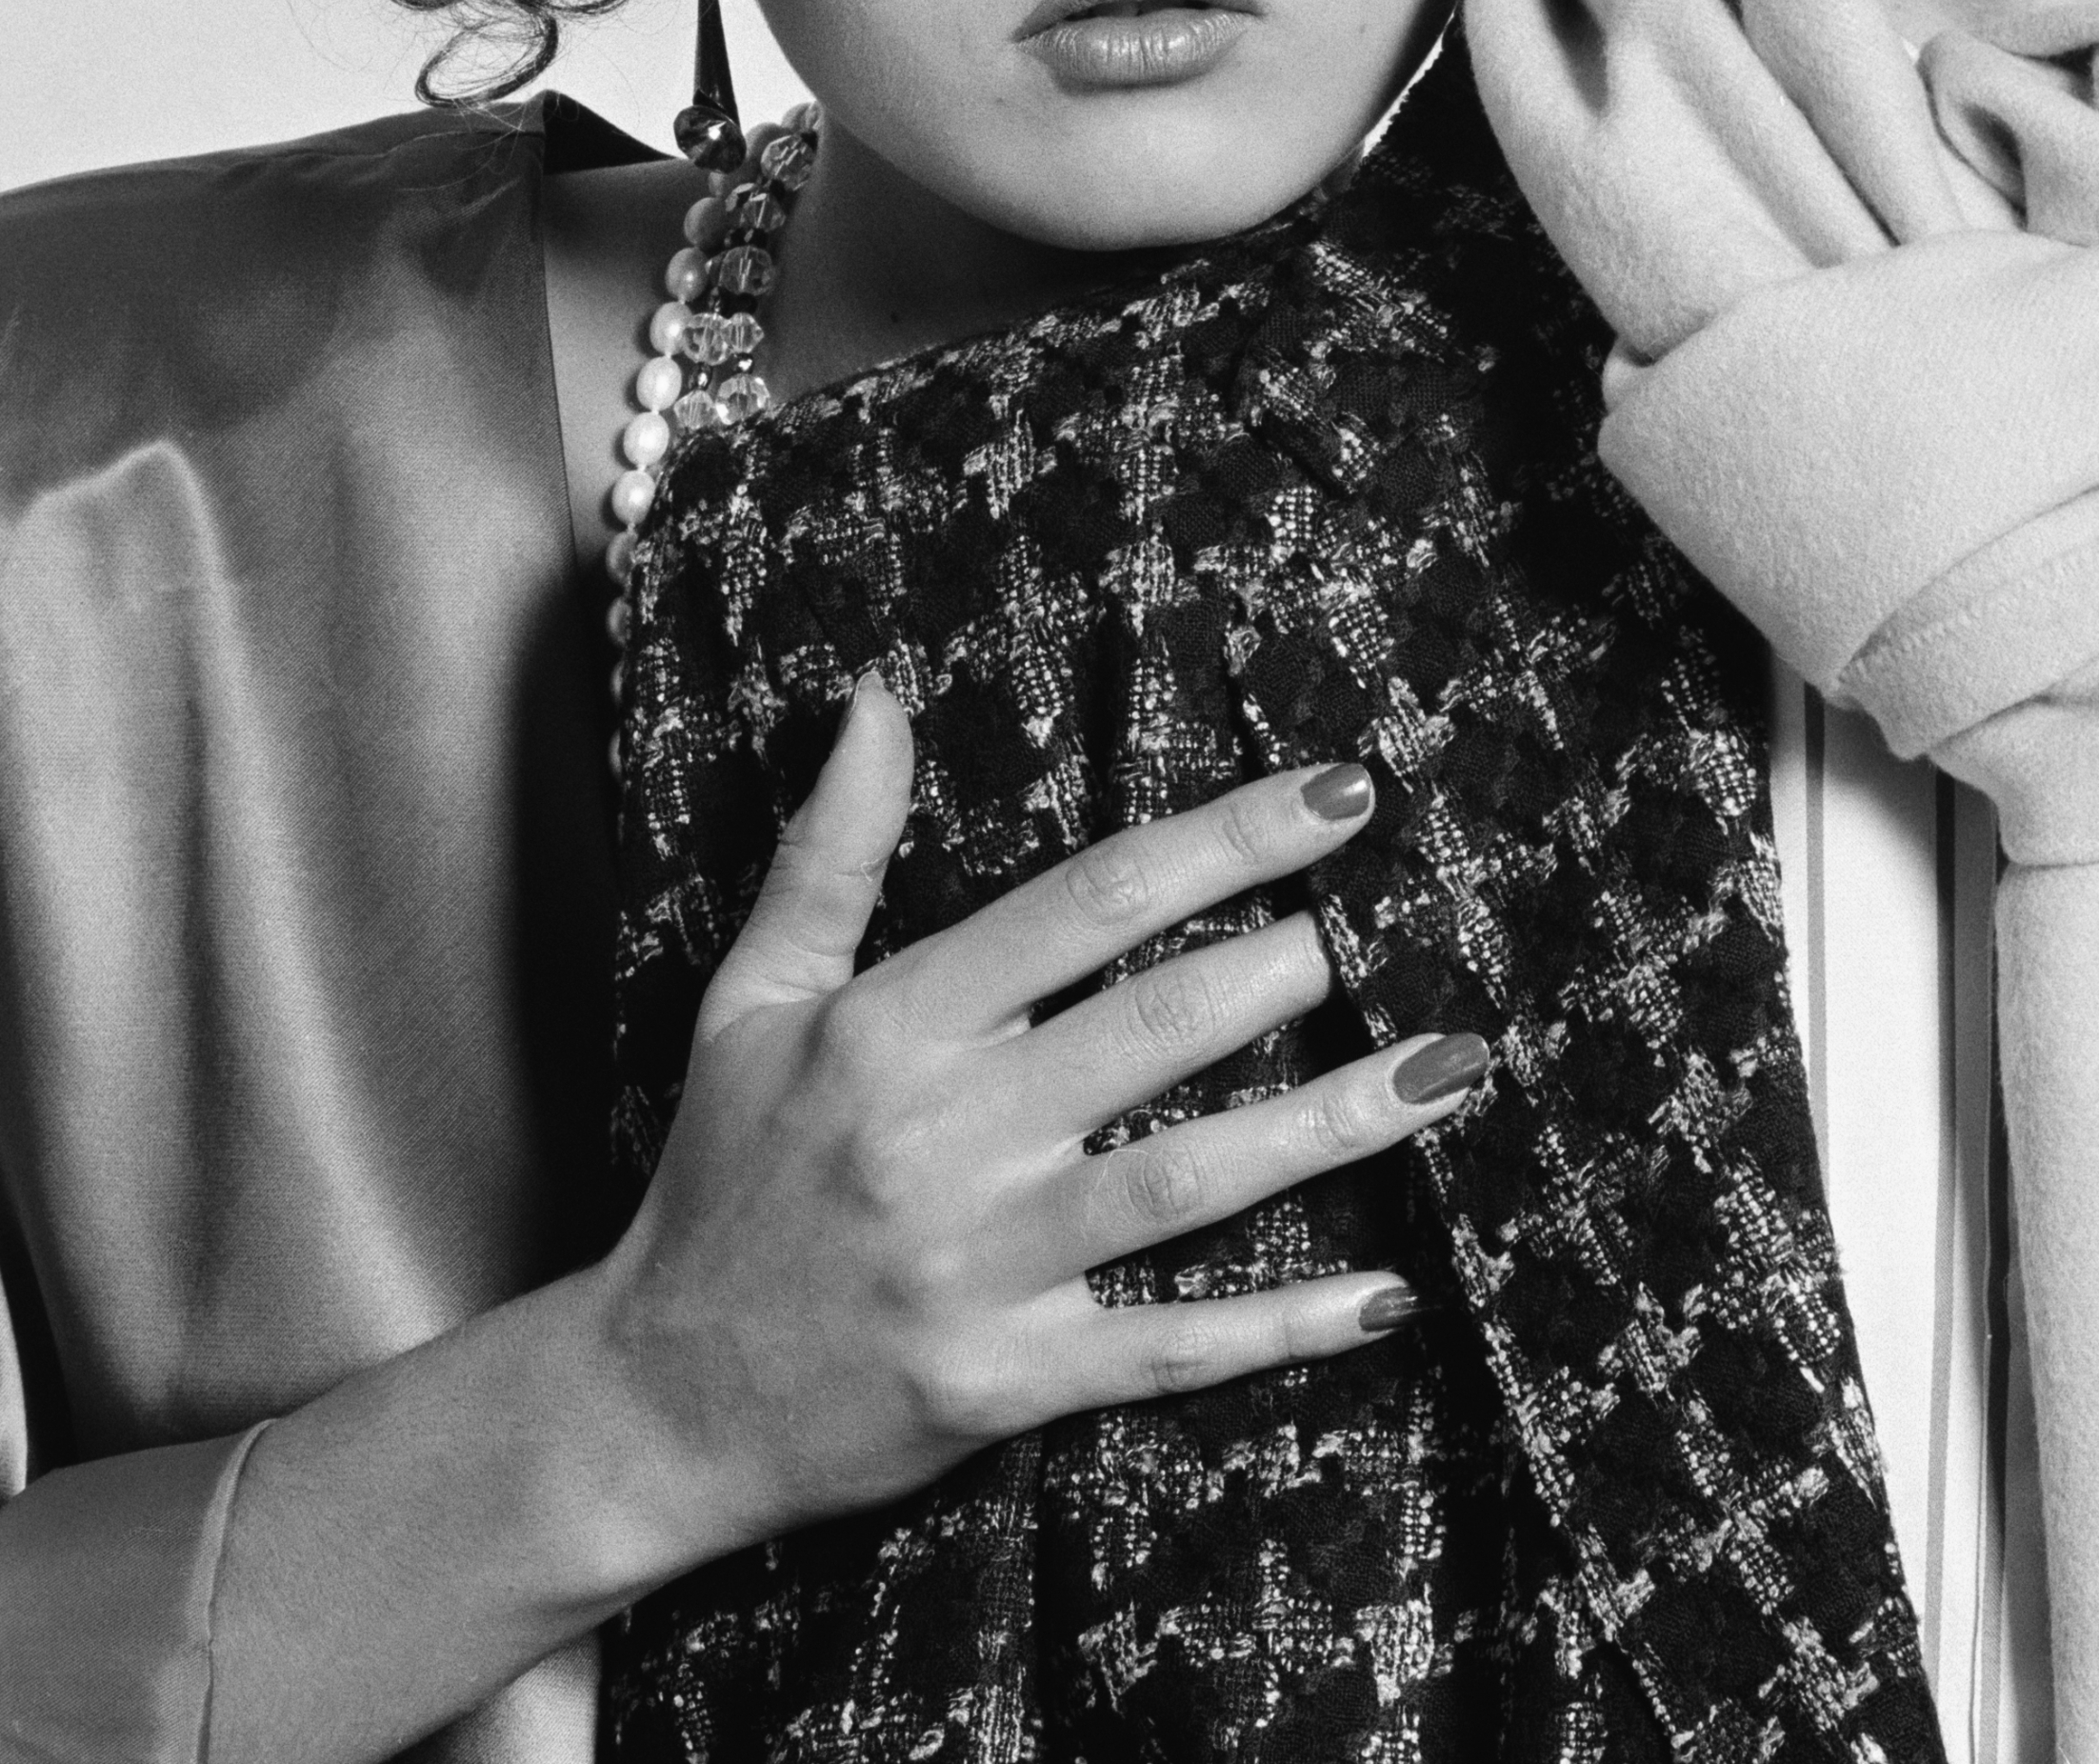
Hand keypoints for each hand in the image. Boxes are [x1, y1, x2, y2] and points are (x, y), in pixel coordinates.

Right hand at [585, 679, 1485, 1558]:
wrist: (651, 1403)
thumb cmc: (719, 1179)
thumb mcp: (751, 997)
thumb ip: (830, 849)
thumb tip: (878, 695)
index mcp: (894, 1028)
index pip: (1086, 903)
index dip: (1223, 840)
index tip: (1337, 791)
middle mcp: (946, 1140)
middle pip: (1153, 1031)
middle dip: (1286, 971)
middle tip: (1388, 924)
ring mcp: (982, 1270)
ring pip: (1188, 1185)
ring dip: (1326, 1127)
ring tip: (1447, 1072)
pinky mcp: (1006, 1384)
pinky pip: (1167, 1349)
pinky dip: (1282, 1326)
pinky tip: (1387, 1293)